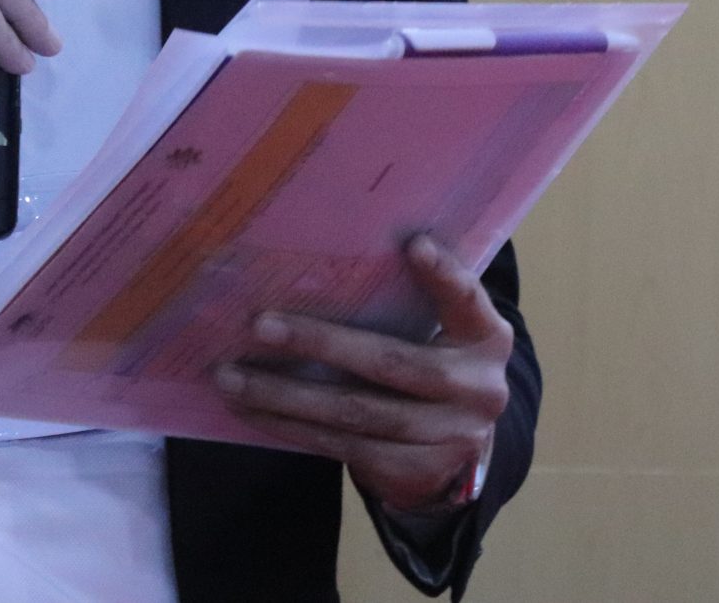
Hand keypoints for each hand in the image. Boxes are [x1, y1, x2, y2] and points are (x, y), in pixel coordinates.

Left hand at [214, 235, 510, 513]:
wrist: (457, 451)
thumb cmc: (434, 364)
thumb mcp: (443, 332)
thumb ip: (414, 300)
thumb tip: (326, 253)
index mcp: (487, 338)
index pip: (468, 299)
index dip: (444, 275)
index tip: (412, 245)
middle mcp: (478, 390)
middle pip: (392, 364)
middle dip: (321, 344)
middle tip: (260, 324)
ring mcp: (449, 438)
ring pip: (356, 413)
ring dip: (285, 396)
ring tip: (232, 377)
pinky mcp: (413, 473)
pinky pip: (342, 446)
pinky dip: (291, 428)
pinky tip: (252, 410)